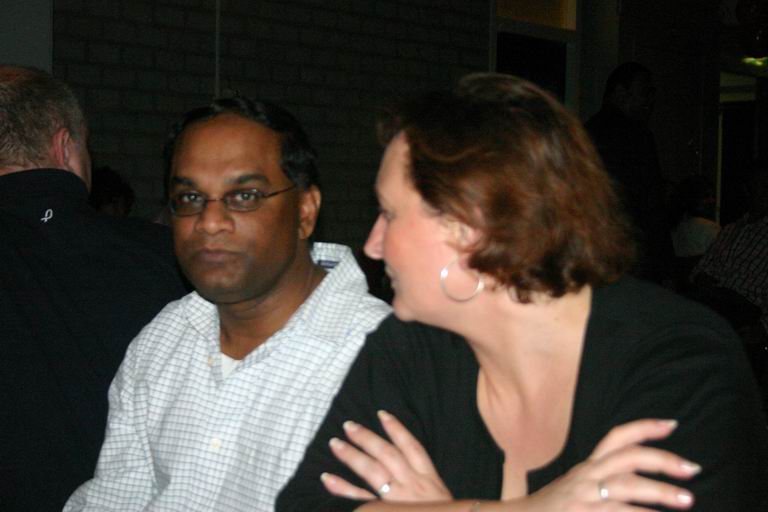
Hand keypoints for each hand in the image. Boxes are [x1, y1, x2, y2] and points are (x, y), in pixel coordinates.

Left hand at [320, 410, 451, 501]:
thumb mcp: (445, 501)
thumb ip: (429, 487)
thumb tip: (412, 472)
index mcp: (430, 480)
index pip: (413, 448)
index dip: (397, 429)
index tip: (382, 414)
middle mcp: (413, 485)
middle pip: (388, 454)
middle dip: (368, 438)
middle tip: (349, 425)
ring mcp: (398, 499)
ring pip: (373, 471)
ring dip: (352, 455)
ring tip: (335, 443)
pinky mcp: (385, 511)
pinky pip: (361, 498)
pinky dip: (342, 488)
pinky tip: (327, 478)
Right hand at [524, 419, 699, 510]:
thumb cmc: (557, 507)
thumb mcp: (578, 486)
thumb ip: (605, 479)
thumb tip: (641, 479)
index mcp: (588, 467)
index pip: (616, 438)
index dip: (644, 428)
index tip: (672, 425)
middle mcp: (587, 476)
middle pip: (628, 458)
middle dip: (662, 460)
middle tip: (692, 469)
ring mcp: (586, 496)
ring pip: (627, 486)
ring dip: (660, 492)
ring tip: (688, 500)